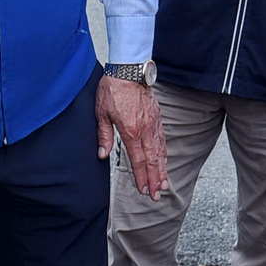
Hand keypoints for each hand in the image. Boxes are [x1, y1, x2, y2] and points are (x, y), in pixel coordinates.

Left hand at [96, 76, 166, 198]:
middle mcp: (145, 129)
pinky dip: (164, 153)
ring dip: (162, 169)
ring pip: (160, 151)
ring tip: (164, 184)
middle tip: (157, 195)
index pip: (138, 160)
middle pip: (152, 160)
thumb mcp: (102, 113)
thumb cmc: (112, 90)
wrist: (128, 70)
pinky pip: (162, 139)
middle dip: (155, 179)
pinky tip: (164, 161)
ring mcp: (153, 123)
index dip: (142, 177)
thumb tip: (102, 156)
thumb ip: (104, 136)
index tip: (144, 190)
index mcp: (131, 131)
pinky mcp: (157, 117)